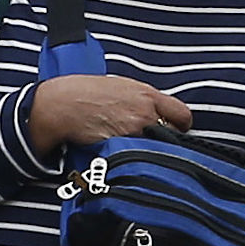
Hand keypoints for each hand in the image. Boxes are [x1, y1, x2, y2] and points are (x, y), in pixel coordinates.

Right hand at [28, 73, 193, 149]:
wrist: (62, 105)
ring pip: (156, 149)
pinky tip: (122, 153)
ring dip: (150, 151)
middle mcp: (145, 114)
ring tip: (134, 148)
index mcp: (147, 95)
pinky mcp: (120, 148)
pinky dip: (133, 159)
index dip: (181, 125)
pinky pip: (137, 158)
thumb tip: (158, 112)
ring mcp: (133, 133)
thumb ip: (144, 100)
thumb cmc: (86, 92)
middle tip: (154, 142)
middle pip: (173, 137)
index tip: (176, 130)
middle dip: (167, 140)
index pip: (183, 115)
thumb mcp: (121, 86)